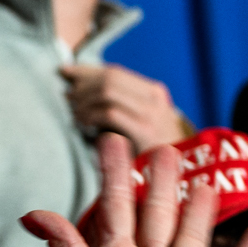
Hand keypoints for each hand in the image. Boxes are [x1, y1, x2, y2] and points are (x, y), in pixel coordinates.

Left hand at [60, 63, 190, 153]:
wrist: (183, 175)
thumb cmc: (152, 153)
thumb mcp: (140, 124)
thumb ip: (119, 107)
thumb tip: (80, 94)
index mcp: (154, 92)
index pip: (115, 72)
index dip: (87, 71)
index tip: (65, 71)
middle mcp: (154, 98)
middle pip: (110, 78)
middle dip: (83, 84)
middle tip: (67, 96)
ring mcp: (152, 113)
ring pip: (108, 92)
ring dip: (85, 100)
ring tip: (74, 112)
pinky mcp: (145, 131)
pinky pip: (110, 113)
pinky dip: (91, 115)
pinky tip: (83, 123)